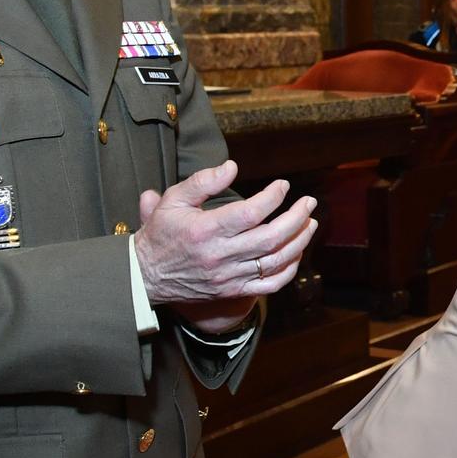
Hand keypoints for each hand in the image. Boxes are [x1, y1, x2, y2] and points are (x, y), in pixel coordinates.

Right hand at [134, 161, 317, 329]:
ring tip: (310, 223)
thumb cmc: (162, 234)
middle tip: (309, 203)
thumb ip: (202, 181)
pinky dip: (289, 269)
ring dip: (299, 241)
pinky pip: (270, 285)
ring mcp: (229, 276)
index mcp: (205, 230)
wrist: (146, 276)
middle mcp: (220, 255)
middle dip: (296, 218)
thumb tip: (232, 166)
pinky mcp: (233, 291)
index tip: (283, 186)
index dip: (273, 197)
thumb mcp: (173, 200)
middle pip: (270, 238)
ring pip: (275, 261)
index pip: (250, 213)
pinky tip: (296, 253)